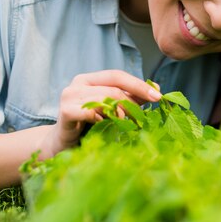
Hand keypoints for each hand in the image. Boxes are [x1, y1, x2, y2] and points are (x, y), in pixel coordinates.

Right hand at [42, 70, 161, 156]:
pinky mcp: (65, 111)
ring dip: (120, 113)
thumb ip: (130, 99)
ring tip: (125, 124)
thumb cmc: (88, 126)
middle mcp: (78, 83)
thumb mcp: (112, 110)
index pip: (118, 75)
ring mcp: (69, 96)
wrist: (62, 145)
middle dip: (132, 103)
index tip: (158, 96)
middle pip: (113, 88)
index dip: (139, 85)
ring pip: (104, 99)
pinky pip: (91, 112)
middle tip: (141, 118)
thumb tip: (156, 89)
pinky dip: (102, 119)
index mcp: (89, 79)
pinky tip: (103, 126)